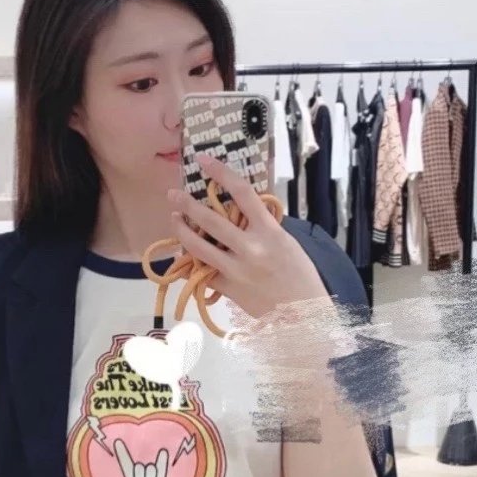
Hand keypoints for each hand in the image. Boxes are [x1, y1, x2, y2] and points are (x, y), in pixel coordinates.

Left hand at [166, 152, 327, 321]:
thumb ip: (263, 227)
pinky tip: (182, 256)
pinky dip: (189, 264)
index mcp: (270, 232)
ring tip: (174, 219)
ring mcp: (236, 270)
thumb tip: (241, 213)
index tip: (204, 160)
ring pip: (199, 246)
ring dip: (181, 231)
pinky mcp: (228, 289)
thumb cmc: (300, 276)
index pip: (242, 193)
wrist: (302, 316)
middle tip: (173, 194)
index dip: (221, 173)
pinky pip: (202, 273)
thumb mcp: (287, 243)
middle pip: (211, 220)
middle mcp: (250, 249)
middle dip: (187, 204)